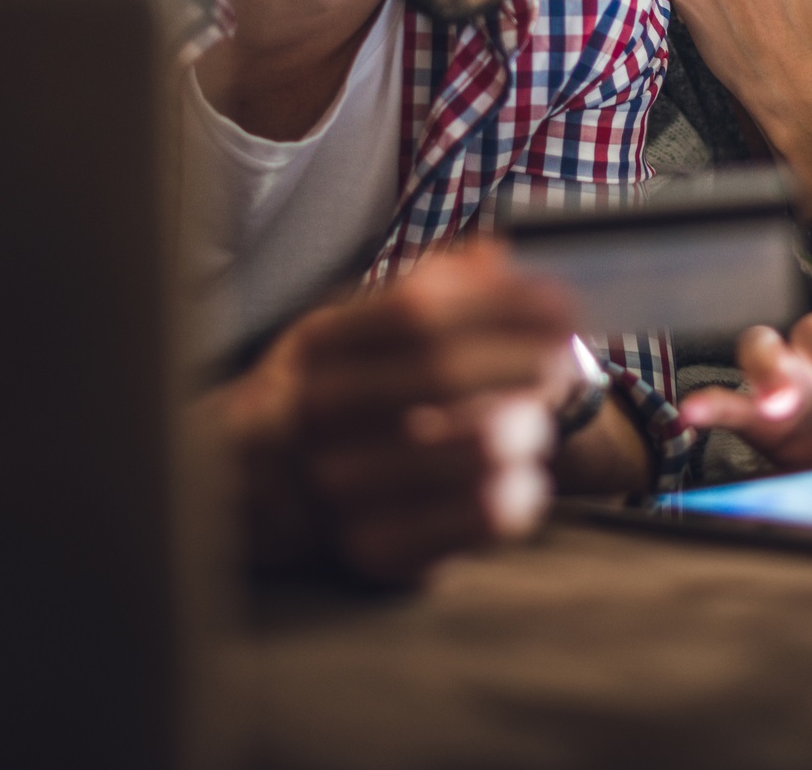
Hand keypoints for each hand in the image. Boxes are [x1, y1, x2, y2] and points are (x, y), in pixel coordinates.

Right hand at [209, 239, 575, 585]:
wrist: (246, 496)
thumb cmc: (327, 397)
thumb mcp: (352, 332)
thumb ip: (424, 290)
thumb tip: (496, 258)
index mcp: (317, 347)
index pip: (417, 312)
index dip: (501, 302)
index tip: (562, 300)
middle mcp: (316, 415)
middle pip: (442, 373)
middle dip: (524, 359)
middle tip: (566, 359)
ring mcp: (337, 490)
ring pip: (463, 453)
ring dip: (525, 428)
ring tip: (539, 419)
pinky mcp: (370, 553)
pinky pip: (466, 525)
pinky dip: (513, 497)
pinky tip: (523, 481)